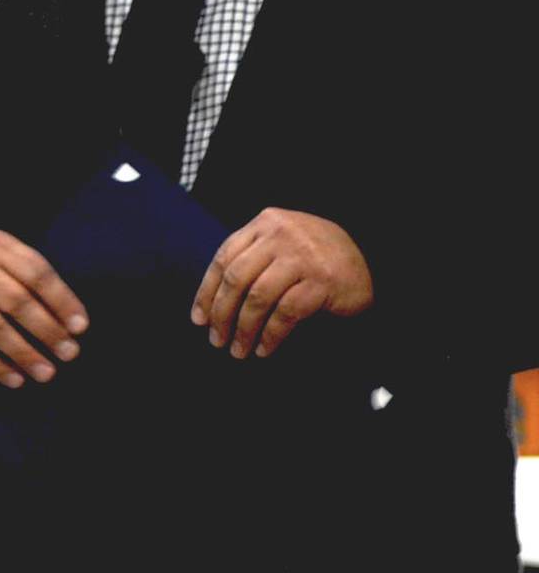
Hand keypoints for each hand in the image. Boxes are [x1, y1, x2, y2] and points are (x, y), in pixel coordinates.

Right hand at [0, 230, 90, 388]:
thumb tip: (73, 323)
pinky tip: (16, 379)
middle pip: (16, 301)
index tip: (81, 328)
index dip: (62, 301)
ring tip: (47, 372)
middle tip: (69, 353)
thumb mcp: (7, 262)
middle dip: (47, 331)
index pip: (36, 273)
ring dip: (24, 354)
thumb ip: (36, 282)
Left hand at [191, 207, 371, 358]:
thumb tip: (212, 300)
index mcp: (266, 222)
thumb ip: (253, 256)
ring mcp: (303, 257)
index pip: (224, 257)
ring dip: (243, 329)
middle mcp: (281, 235)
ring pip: (258, 298)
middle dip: (221, 314)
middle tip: (216, 340)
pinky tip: (264, 349)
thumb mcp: (283, 242)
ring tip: (238, 350)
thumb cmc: (318, 256)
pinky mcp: (322, 281)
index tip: (198, 319)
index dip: (207, 291)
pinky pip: (285, 313)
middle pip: (236, 278)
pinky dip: (271, 335)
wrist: (374, 258)